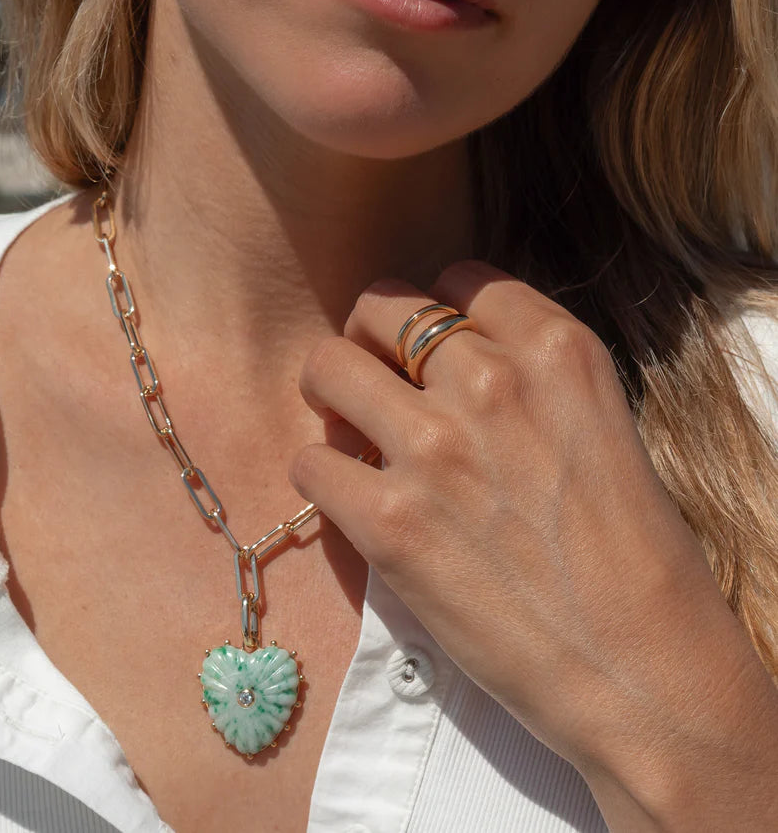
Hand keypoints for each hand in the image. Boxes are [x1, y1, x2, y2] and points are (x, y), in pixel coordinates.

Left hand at [288, 259, 740, 771]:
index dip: (436, 310)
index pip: (460, 279)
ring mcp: (434, 447)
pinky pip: (310, 462)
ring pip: (328, 367)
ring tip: (348, 429)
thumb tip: (451, 365)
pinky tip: (350, 500)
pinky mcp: (389, 519)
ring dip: (329, 394)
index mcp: (557, 350)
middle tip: (371, 375)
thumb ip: (530, 381)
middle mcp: (491, 382)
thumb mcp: (601, 427)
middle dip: (368, 336)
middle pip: (382, 307)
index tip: (427, 348)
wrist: (640, 670)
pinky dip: (321, 476)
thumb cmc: (634, 558)